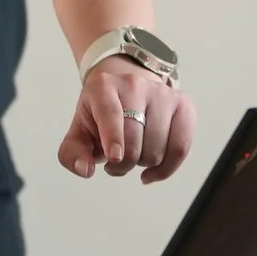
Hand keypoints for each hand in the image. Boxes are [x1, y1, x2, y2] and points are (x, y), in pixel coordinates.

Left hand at [59, 56, 196, 182]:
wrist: (126, 93)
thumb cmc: (100, 116)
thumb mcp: (79, 132)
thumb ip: (72, 154)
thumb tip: (85, 169)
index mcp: (103, 87)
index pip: (111, 113)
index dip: (113, 137)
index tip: (114, 157)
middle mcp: (135, 84)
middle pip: (135, 139)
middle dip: (124, 163)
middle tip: (116, 162)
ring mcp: (162, 93)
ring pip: (158, 147)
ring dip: (144, 164)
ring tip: (133, 156)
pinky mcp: (183, 105)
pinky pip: (181, 146)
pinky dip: (167, 167)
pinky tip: (154, 171)